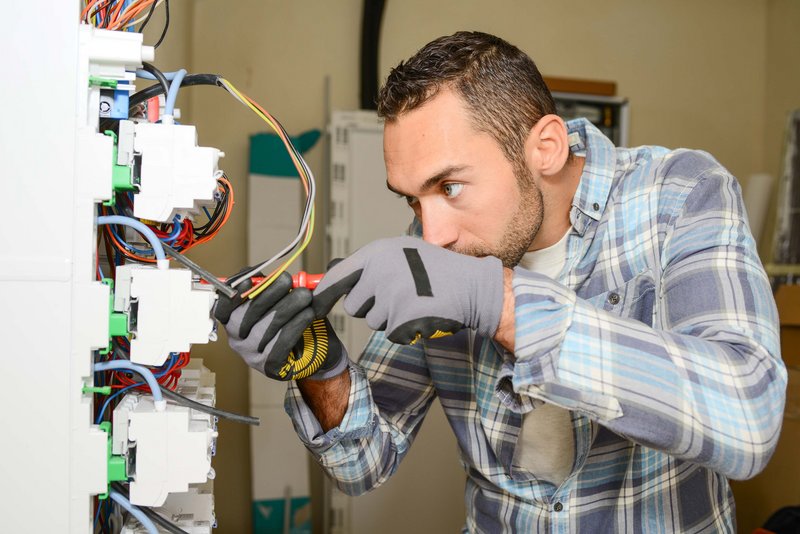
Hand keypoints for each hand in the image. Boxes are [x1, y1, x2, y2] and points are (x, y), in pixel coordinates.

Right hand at [215, 271, 346, 379]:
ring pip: (268, 326)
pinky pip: (282, 342)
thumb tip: (276, 274)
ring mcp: (252, 355)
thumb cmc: (292, 322)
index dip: (232, 294)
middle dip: (270, 292)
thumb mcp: (278, 301)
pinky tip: (309, 314)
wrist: (315, 354)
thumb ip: (271, 288)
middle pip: (249, 313)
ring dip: (289, 306)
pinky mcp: (270, 366)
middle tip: (288, 279)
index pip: (222, 309)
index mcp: (233, 322)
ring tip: (306, 295)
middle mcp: (237, 340)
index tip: (247, 280)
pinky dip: (297, 324)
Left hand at [312, 236, 504, 344]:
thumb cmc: (435, 270)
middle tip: (395, 296)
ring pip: (373, 321)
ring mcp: (390, 296)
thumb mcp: (400, 252)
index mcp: (377, 253)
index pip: (337, 277)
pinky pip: (391, 332)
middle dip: (369, 307)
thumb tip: (331, 274)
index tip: (314, 304)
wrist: (470, 286)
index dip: (323, 293)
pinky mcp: (401, 319)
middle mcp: (380, 272)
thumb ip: (368, 264)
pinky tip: (421, 313)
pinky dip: (404, 329)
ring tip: (413, 301)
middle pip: (354, 305)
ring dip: (389, 318)